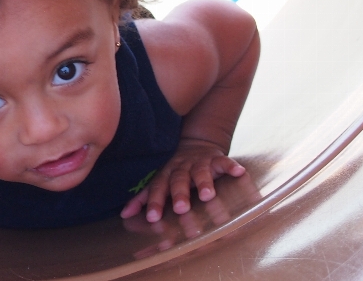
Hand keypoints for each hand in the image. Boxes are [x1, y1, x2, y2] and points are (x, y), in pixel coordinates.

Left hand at [120, 138, 244, 222]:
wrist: (196, 145)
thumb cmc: (175, 171)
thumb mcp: (159, 181)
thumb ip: (144, 198)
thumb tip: (124, 215)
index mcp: (166, 175)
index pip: (158, 188)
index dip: (154, 202)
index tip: (152, 218)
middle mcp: (181, 168)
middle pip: (178, 181)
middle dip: (179, 194)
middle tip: (180, 209)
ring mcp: (200, 163)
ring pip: (200, 172)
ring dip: (204, 182)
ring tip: (208, 195)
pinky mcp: (217, 159)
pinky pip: (224, 162)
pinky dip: (231, 166)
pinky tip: (238, 172)